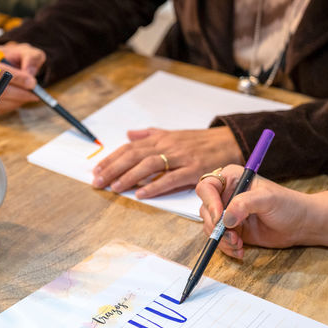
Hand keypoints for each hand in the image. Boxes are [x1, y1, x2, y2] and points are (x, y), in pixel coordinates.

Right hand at [0, 42, 42, 114]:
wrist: (7, 66)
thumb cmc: (14, 58)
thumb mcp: (26, 52)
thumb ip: (31, 58)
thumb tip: (30, 72)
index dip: (15, 77)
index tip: (31, 83)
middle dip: (17, 92)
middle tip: (33, 93)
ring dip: (15, 100)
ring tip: (29, 96)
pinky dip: (10, 105)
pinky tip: (20, 99)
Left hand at [92, 127, 243, 198]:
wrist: (230, 142)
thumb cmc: (199, 141)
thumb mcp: (172, 134)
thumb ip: (150, 135)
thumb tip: (128, 134)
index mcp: (160, 139)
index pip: (130, 148)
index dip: (111, 159)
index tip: (96, 171)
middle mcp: (168, 146)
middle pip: (135, 156)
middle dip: (113, 169)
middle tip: (98, 182)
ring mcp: (181, 158)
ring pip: (150, 165)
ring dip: (130, 176)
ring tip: (115, 187)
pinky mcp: (194, 170)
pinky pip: (171, 179)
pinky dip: (155, 186)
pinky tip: (141, 194)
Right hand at [196, 165, 327, 257]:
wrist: (301, 224)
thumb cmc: (288, 205)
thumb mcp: (267, 199)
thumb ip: (245, 204)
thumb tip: (225, 218)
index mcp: (231, 179)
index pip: (207, 187)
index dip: (209, 202)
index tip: (219, 217)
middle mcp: (226, 195)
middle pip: (205, 209)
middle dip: (216, 226)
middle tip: (231, 235)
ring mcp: (228, 213)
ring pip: (210, 227)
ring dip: (222, 239)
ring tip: (238, 244)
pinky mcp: (232, 230)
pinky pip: (219, 239)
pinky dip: (227, 247)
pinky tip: (240, 249)